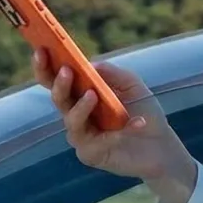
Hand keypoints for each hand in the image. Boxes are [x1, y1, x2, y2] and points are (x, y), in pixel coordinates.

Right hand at [33, 50, 198, 202]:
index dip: (44, 65)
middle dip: (59, 84)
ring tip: (93, 95)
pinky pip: (96, 142)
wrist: (161, 145)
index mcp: (79, 93)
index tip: (41, 49)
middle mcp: (75, 113)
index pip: (54, 79)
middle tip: (67, 71)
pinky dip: (118, 132)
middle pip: (58, 98)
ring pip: (71, 121)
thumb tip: (90, 64)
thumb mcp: (132, 85)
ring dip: (80, 107)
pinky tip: (138, 123)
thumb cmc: (143, 111)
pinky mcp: (90, 154)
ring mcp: (81, 135)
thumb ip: (112, 73)